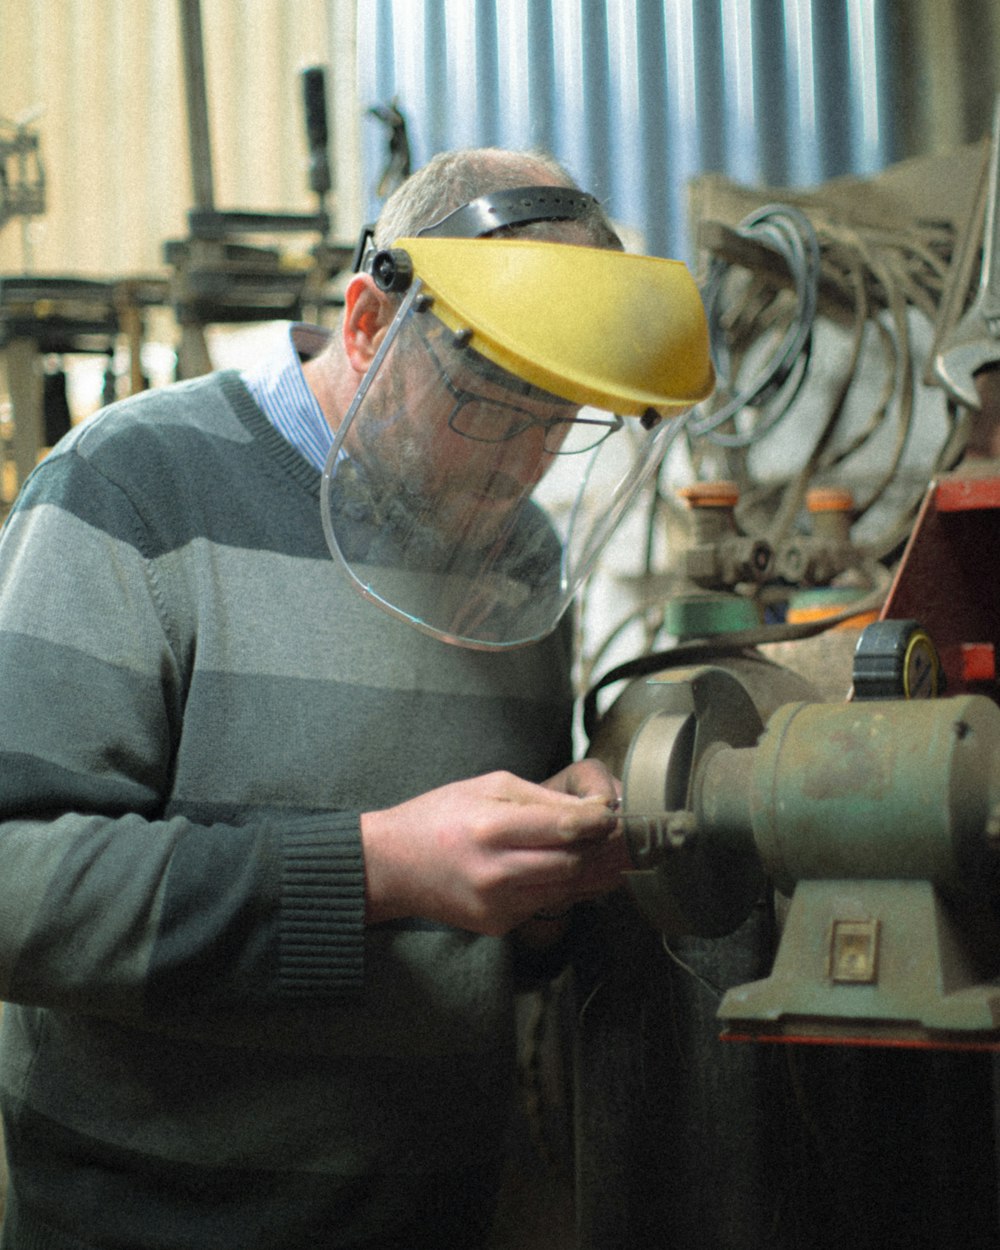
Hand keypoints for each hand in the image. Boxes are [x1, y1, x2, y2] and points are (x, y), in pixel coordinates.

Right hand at [361, 765, 625, 935]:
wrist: (392, 865)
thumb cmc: (440, 816)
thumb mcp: (489, 787)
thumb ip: (543, 798)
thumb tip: (593, 810)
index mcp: (492, 828)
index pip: (566, 827)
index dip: (599, 821)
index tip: (612, 814)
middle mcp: (496, 872)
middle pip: (574, 864)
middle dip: (599, 849)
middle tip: (614, 834)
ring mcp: (497, 905)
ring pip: (567, 890)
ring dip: (590, 871)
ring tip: (605, 852)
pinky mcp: (498, 925)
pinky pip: (546, 904)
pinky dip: (561, 888)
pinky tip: (566, 870)